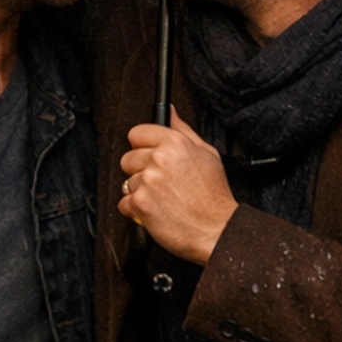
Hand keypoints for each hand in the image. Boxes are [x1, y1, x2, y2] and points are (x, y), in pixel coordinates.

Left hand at [119, 112, 237, 265]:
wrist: (217, 229)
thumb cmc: (214, 196)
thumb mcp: (207, 154)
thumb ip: (183, 130)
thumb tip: (170, 112)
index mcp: (175, 143)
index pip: (137, 133)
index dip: (142, 146)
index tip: (148, 156)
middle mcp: (159, 159)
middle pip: (128, 158)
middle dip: (140, 171)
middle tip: (159, 183)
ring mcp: (148, 181)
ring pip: (127, 182)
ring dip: (140, 192)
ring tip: (163, 199)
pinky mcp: (140, 203)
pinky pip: (124, 203)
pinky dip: (136, 210)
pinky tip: (155, 211)